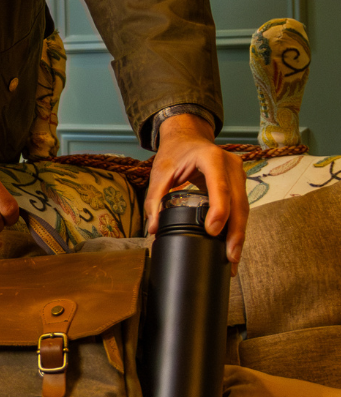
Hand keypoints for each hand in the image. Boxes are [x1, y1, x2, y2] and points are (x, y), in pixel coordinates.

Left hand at [146, 114, 248, 271]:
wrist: (187, 138)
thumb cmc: (174, 154)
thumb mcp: (160, 173)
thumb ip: (154, 199)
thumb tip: (153, 228)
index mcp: (210, 158)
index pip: (219, 186)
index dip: (219, 209)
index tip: (212, 231)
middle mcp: (230, 165)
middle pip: (238, 201)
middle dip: (235, 231)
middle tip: (230, 257)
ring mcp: (238, 174)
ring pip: (244, 207)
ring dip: (239, 233)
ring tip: (233, 258)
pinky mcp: (239, 183)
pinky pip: (241, 207)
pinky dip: (237, 226)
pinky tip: (233, 245)